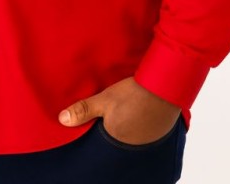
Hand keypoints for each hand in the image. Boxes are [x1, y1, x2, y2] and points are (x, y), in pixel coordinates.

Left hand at [58, 77, 180, 144]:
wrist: (167, 85)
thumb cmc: (135, 94)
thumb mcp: (105, 99)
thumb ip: (84, 110)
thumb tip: (62, 120)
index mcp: (116, 139)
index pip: (100, 145)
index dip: (95, 137)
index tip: (91, 130)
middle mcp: (132, 145)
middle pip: (115, 141)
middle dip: (109, 133)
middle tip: (107, 120)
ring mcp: (147, 140)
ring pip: (130, 138)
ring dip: (125, 129)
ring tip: (122, 116)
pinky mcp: (159, 132)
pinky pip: (144, 133)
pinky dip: (139, 125)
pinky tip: (137, 114)